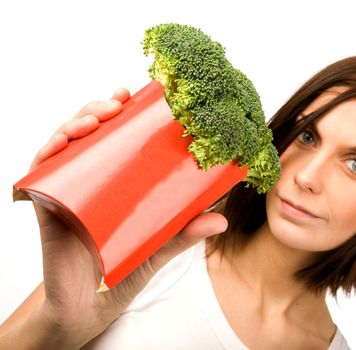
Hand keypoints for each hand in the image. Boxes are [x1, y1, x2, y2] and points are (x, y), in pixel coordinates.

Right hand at [2, 88, 227, 348]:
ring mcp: (68, 191)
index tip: (131, 95)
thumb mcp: (158, 246)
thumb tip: (221, 220)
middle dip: (97, 110)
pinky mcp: (49, 209)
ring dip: (74, 124)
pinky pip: (38, 175)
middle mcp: (90, 180)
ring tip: (93, 121)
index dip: (119, 112)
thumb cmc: (123, 271)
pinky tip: (59, 145)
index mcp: (116, 181)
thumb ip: (184, 234)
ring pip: (64, 145)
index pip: (114, 137)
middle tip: (115, 105)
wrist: (90, 307)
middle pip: (89, 133)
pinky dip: (45, 155)